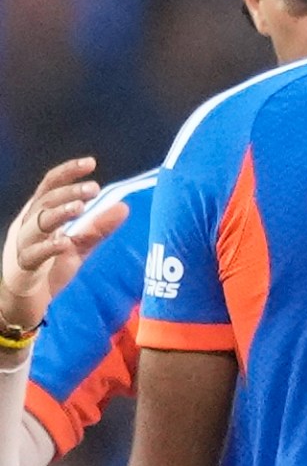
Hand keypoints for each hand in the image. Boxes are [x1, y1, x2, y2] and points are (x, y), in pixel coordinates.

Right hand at [0, 157, 126, 332]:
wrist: (24, 302)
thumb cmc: (48, 269)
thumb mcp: (78, 247)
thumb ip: (98, 228)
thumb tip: (124, 207)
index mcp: (39, 215)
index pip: (50, 186)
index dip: (68, 173)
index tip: (91, 163)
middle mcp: (28, 225)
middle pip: (45, 201)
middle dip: (69, 192)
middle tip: (94, 188)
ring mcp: (23, 245)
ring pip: (37, 223)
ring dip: (58, 213)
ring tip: (80, 208)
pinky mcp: (24, 266)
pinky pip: (34, 254)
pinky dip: (49, 247)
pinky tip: (66, 243)